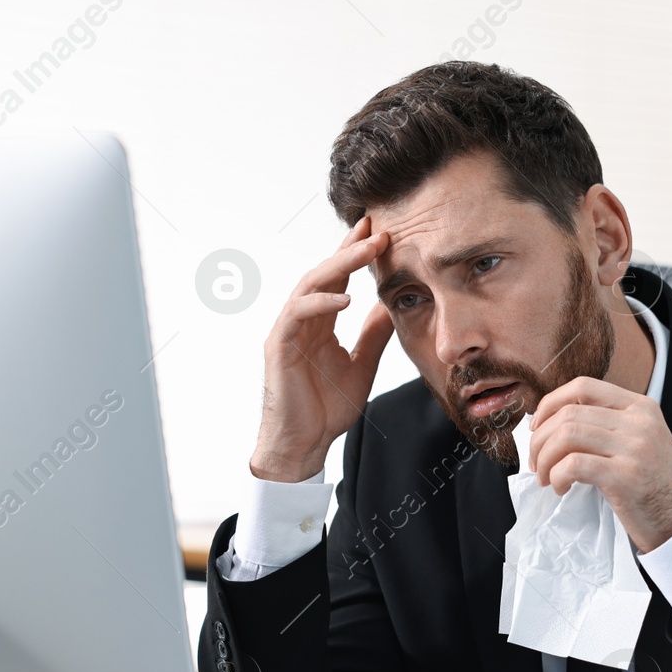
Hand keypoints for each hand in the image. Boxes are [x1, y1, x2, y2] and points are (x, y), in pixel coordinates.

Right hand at [250, 217, 394, 481]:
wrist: (303, 444)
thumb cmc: (326, 410)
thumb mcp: (362, 365)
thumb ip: (373, 335)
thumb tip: (391, 306)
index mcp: (320, 324)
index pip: (338, 280)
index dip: (355, 254)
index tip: (380, 230)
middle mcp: (301, 321)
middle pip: (323, 274)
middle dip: (349, 248)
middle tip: (375, 226)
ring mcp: (288, 331)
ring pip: (310, 285)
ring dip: (339, 265)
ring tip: (367, 249)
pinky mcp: (279, 347)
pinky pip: (297, 315)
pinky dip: (321, 303)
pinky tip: (346, 298)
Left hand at [528, 377, 671, 551]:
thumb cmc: (655, 485)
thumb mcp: (640, 441)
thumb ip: (608, 425)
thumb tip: (552, 422)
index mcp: (640, 406)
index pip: (583, 386)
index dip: (550, 404)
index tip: (537, 427)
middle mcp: (638, 422)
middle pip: (569, 414)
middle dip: (540, 440)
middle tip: (536, 463)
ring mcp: (634, 448)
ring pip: (566, 436)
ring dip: (545, 459)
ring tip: (546, 477)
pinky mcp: (626, 477)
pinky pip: (573, 465)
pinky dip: (557, 476)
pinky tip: (560, 488)